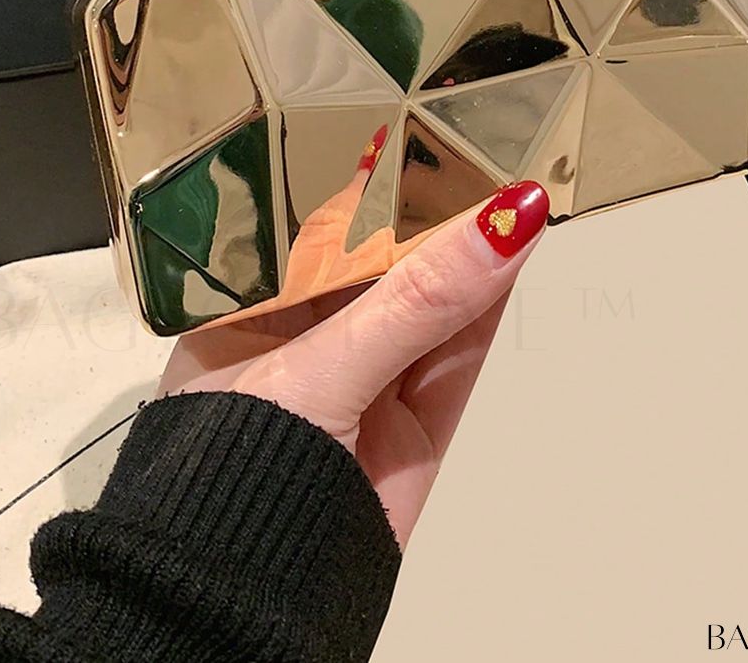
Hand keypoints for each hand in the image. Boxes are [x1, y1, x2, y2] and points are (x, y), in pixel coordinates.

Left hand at [159, 180, 548, 546]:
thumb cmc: (232, 479)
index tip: (425, 144)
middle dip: (432, 219)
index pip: (320, 232)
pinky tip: (511, 250)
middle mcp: (306, 344)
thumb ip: (417, 300)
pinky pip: (457, 353)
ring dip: (472, 255)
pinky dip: (487, 305)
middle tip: (484, 155)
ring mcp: (364, 384)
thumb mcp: (322, 368)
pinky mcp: (413, 425)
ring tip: (514, 189)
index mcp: (250, 313)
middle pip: (384, 266)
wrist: (248, 603)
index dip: (375, 190)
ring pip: (429, 306)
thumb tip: (499, 226)